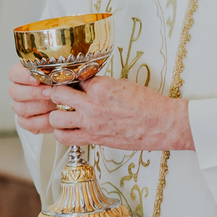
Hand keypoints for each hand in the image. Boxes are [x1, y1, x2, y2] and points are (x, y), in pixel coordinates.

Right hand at [10, 63, 58, 133]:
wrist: (67, 104)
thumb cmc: (63, 85)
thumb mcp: (61, 75)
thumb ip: (56, 73)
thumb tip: (61, 74)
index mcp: (21, 76)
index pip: (13, 73)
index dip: (23, 76)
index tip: (37, 80)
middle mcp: (17, 91)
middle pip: (15, 92)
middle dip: (34, 93)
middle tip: (50, 92)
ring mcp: (19, 107)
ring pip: (21, 108)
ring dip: (41, 106)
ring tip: (56, 104)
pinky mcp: (24, 122)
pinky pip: (29, 123)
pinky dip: (43, 120)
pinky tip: (54, 117)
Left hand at [44, 74, 192, 151]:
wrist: (162, 123)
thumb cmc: (148, 104)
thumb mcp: (123, 84)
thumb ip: (101, 84)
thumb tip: (88, 84)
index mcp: (101, 86)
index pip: (72, 77)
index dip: (69, 79)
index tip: (69, 81)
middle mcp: (92, 104)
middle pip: (57, 95)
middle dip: (56, 94)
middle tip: (61, 96)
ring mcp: (90, 123)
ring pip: (55, 119)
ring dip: (55, 116)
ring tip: (62, 114)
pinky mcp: (93, 138)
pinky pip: (65, 138)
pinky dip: (62, 134)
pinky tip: (68, 130)